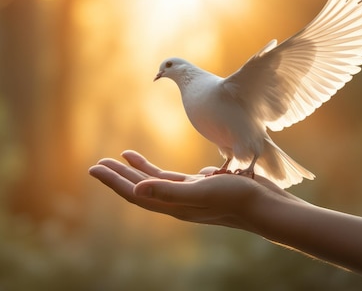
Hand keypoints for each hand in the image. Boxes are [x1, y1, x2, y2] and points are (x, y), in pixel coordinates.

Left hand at [89, 150, 304, 229]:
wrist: (267, 206)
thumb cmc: (237, 199)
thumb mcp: (201, 192)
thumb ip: (168, 191)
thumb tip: (136, 191)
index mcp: (173, 205)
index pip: (135, 193)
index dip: (113, 181)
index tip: (94, 168)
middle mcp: (178, 202)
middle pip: (140, 188)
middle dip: (118, 176)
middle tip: (98, 163)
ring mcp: (190, 196)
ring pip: (155, 182)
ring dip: (137, 170)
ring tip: (121, 156)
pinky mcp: (202, 188)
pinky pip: (173, 178)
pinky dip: (159, 170)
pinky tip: (156, 164)